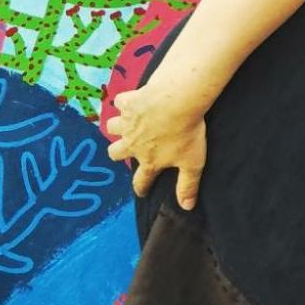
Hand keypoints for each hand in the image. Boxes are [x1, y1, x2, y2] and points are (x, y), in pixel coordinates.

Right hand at [103, 76, 209, 210]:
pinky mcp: (128, 102)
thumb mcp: (192, 162)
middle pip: (115, 152)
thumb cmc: (186, 132)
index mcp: (149, 160)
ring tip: (126, 124)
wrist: (177, 101)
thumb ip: (188, 185)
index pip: (141, 180)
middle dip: (118, 152)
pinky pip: (120, 102)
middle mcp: (133, 143)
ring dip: (117, 126)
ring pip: (111, 127)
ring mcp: (127, 122)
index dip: (141, 187)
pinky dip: (125, 101)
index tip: (142, 191)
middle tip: (127, 148)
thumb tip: (187, 207)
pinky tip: (133, 98)